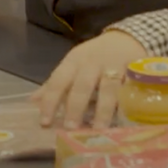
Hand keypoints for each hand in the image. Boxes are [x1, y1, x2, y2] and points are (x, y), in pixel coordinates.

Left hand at [31, 30, 147, 128]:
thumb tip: (32, 102)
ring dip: (102, 109)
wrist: (127, 39)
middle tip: (70, 128)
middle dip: (75, 107)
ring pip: (108, 88)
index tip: (45, 122)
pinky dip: (126, 104)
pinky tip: (123, 118)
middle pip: (82, 85)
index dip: (50, 101)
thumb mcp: (73, 65)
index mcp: (73, 62)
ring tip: (98, 129)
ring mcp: (114, 66)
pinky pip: (129, 89)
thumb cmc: (95, 57)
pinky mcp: (134, 71)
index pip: (58, 81)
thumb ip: (55, 84)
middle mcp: (92, 63)